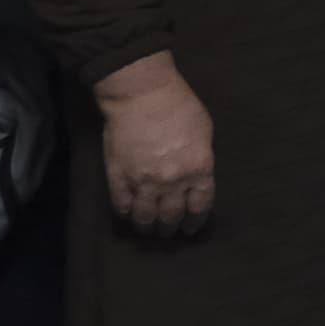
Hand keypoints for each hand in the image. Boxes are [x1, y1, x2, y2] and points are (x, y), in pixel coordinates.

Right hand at [97, 52, 217, 238]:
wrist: (142, 93)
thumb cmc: (179, 105)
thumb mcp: (205, 131)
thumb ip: (202, 157)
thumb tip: (198, 174)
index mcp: (199, 170)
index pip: (200, 207)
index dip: (195, 221)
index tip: (191, 227)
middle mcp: (173, 182)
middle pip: (172, 216)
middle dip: (170, 228)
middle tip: (168, 232)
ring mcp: (143, 182)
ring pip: (146, 217)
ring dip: (148, 227)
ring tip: (148, 230)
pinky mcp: (119, 177)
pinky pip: (122, 206)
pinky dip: (126, 214)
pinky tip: (128, 215)